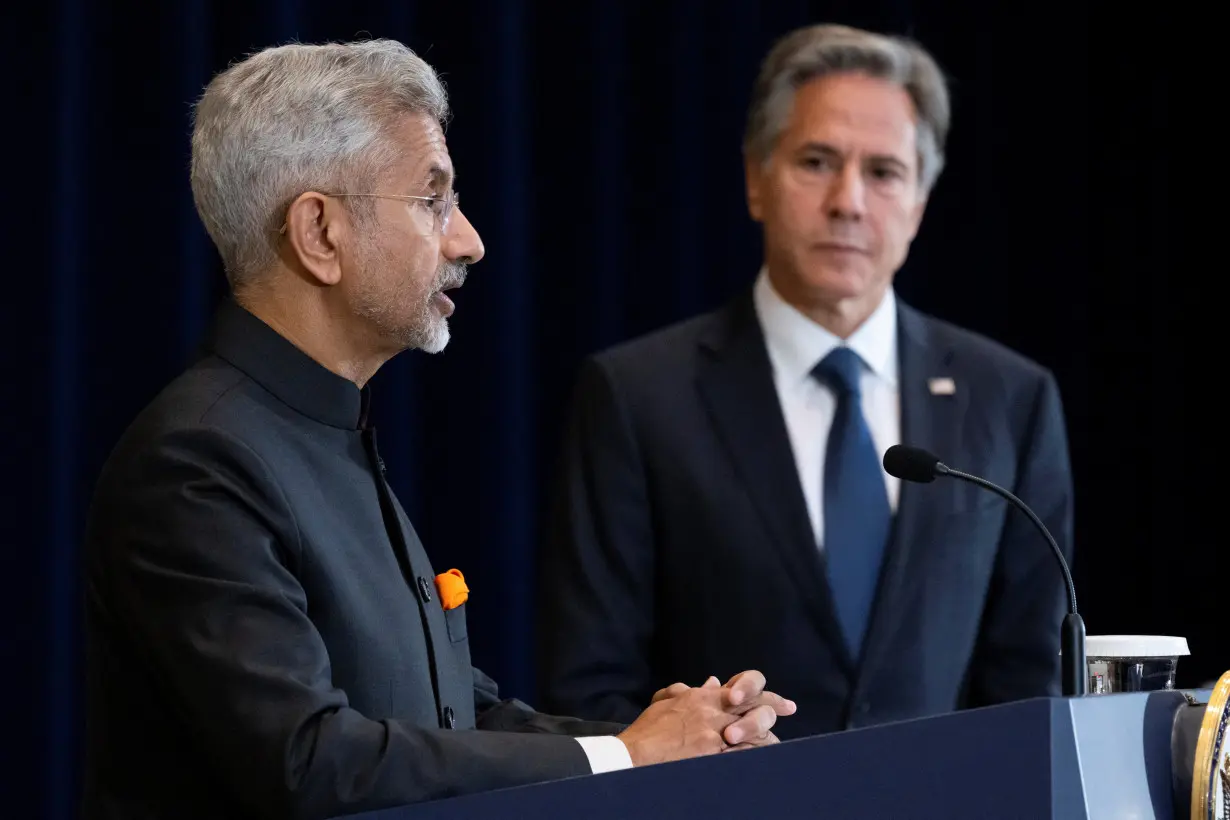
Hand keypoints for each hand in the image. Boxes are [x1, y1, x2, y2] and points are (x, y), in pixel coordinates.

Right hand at [620, 670, 794, 764]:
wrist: (636, 754)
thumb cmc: (648, 729)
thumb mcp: (666, 701)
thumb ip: (691, 691)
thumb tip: (713, 682)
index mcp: (704, 698)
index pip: (743, 687)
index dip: (765, 693)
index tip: (783, 701)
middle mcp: (714, 713)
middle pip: (756, 705)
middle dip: (774, 707)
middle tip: (789, 708)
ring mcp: (716, 736)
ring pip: (756, 730)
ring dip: (767, 734)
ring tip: (777, 741)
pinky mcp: (714, 756)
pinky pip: (744, 753)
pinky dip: (756, 753)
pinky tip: (764, 756)